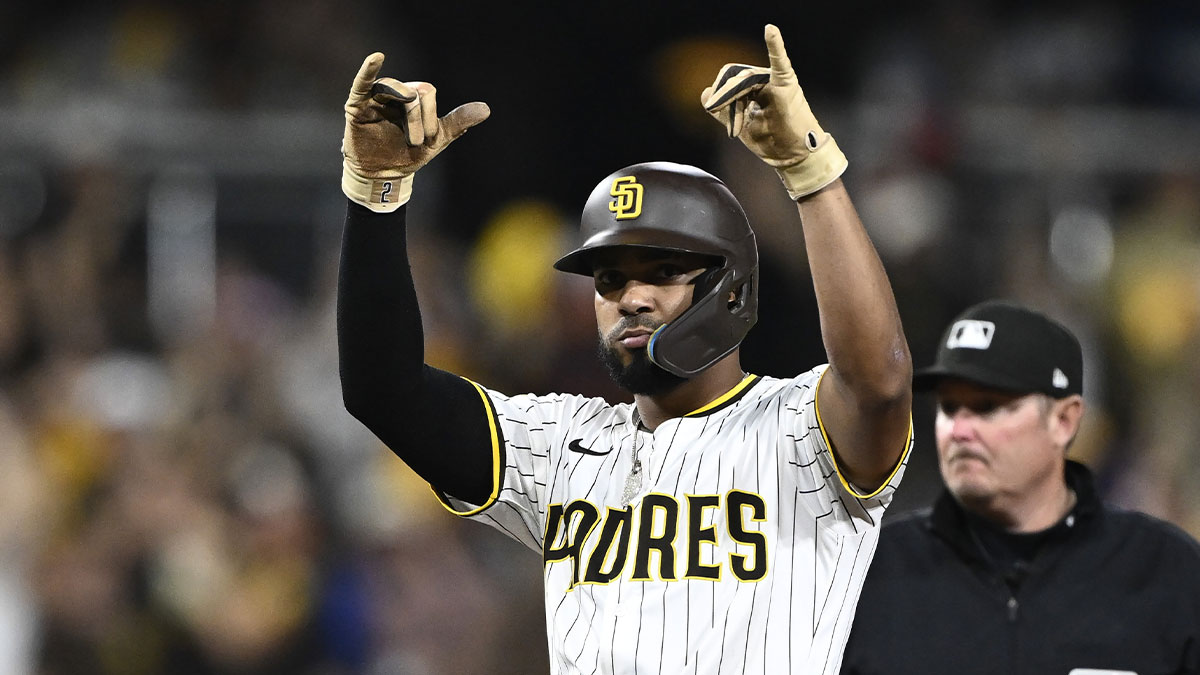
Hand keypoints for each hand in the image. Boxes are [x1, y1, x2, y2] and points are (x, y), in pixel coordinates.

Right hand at [342, 52, 490, 211]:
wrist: (384, 176)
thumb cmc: (408, 154)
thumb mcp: (437, 139)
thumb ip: (458, 121)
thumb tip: (486, 109)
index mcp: (414, 97)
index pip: (427, 92)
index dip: (431, 116)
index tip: (428, 140)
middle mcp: (395, 93)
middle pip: (413, 91)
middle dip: (419, 120)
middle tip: (416, 142)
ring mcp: (375, 98)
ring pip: (393, 89)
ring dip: (407, 115)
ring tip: (412, 138)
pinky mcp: (357, 106)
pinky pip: (362, 84)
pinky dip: (368, 70)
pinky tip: (376, 58)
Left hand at [700, 25, 846, 199]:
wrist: (793, 157)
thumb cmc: (772, 140)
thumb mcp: (739, 125)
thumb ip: (721, 110)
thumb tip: (705, 93)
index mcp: (754, 86)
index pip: (728, 81)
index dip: (721, 101)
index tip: (730, 127)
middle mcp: (765, 79)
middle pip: (733, 79)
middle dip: (727, 105)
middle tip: (734, 129)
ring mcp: (775, 80)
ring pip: (743, 81)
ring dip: (735, 106)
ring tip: (741, 128)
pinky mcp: (786, 84)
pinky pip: (779, 62)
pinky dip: (775, 45)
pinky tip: (771, 31)